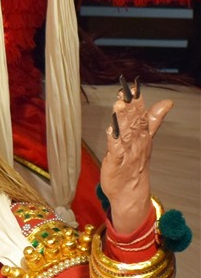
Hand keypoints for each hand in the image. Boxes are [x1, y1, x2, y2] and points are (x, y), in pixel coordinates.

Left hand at [100, 81, 171, 237]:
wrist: (130, 191)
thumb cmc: (135, 162)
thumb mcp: (145, 138)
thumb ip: (154, 119)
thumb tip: (167, 102)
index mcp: (142, 135)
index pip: (142, 115)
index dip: (137, 101)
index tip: (133, 86)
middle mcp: (136, 142)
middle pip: (134, 122)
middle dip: (130, 107)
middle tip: (125, 92)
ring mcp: (127, 153)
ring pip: (125, 134)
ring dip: (122, 120)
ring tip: (118, 106)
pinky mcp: (116, 163)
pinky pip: (116, 152)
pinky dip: (114, 142)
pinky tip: (111, 131)